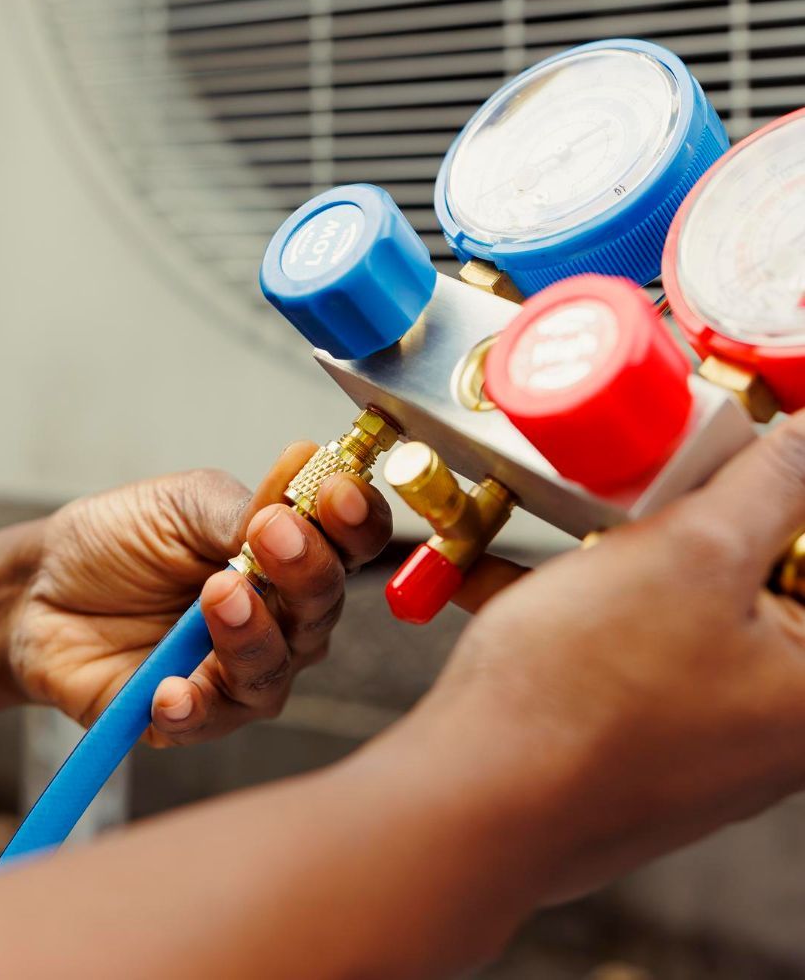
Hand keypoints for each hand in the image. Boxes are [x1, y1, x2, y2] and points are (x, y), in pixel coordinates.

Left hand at [6, 442, 392, 744]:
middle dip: (306, 569)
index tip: (335, 493)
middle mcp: (281, 619)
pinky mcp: (192, 717)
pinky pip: (208, 720)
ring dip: (252, 633)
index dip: (356, 521)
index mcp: (288, 554)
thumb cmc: (120, 540)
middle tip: (271, 536)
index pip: (351, 542)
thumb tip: (306, 462)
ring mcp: (239, 672)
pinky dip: (192, 705)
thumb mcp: (180, 504)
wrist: (43, 588)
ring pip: (275, 668)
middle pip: (324, 606)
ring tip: (217, 595)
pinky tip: (168, 686)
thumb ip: (242, 505)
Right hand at [389, 409, 804, 914]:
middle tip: (662, 465)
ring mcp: (707, 733)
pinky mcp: (641, 736)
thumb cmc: (585, 696)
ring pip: (687, 600)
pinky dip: (580, 597)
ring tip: (579, 506)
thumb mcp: (691, 552)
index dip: (790, 497)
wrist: (474, 797)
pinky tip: (509, 565)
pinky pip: (629, 641)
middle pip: (765, 574)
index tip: (751, 450)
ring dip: (632, 542)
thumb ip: (770, 482)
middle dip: (707, 507)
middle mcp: (777, 722)